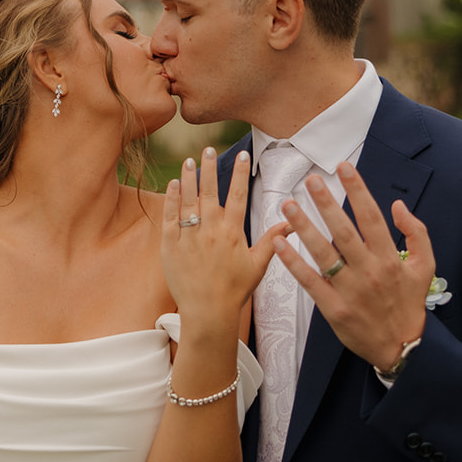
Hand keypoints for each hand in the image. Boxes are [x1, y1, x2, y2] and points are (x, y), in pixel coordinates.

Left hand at [162, 147, 286, 326]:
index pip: (238, 196)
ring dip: (189, 178)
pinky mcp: (171, 246)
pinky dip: (171, 199)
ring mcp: (189, 237)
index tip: (243, 156)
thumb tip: (290, 221)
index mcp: (233, 233)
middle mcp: (211, 231)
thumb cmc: (235, 290)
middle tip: (209, 149)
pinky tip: (174, 184)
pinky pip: (170, 217)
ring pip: (188, 200)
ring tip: (189, 160)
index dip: (241, 174)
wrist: (207, 312)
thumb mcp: (257, 265)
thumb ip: (272, 240)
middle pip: (210, 192)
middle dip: (210, 168)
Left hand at [271, 161, 433, 368]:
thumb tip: (398, 206)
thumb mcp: (425, 267)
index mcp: (389, 258)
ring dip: (303, 227)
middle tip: (310, 181)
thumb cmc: (409, 303)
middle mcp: (369, 271)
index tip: (344, 167)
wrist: (401, 347)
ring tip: (288, 205)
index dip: (358, 190)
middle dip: (326, 203)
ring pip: (323, 253)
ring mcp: (349, 291)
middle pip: (344, 231)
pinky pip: (310, 281)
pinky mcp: (333, 309)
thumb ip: (416, 233)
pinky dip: (293, 262)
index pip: (371, 217)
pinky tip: (279, 243)